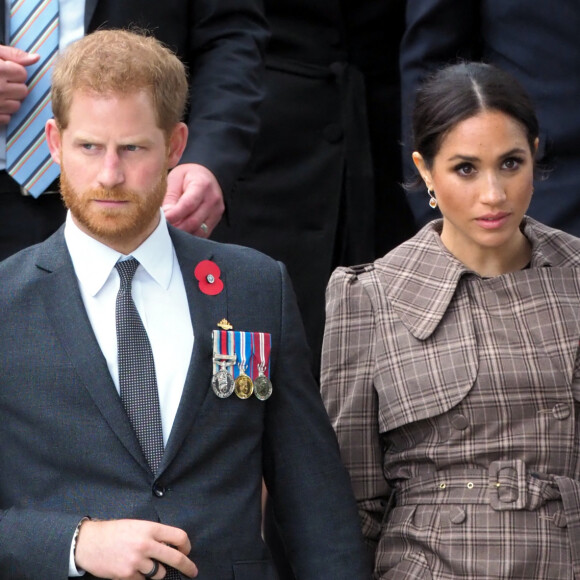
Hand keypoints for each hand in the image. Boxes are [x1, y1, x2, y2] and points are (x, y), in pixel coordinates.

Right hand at [0, 45, 38, 124]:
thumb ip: (12, 54)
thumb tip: (36, 58)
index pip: (23, 74)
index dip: (14, 71)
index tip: (3, 69)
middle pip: (23, 91)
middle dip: (14, 85)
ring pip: (16, 105)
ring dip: (9, 99)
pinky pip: (6, 118)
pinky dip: (1, 112)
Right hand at [75, 519, 198, 578]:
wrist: (90, 543)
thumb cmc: (115, 532)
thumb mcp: (138, 525)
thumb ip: (154, 534)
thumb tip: (171, 546)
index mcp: (150, 529)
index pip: (179, 536)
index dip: (186, 546)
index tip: (187, 551)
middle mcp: (146, 544)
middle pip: (175, 558)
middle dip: (187, 566)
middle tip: (193, 571)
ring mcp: (137, 561)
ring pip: (160, 573)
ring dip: (157, 572)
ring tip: (145, 564)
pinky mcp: (127, 575)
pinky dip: (141, 578)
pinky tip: (133, 570)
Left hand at [162, 163, 224, 236]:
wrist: (205, 176)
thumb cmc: (187, 177)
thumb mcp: (175, 179)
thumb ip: (170, 198)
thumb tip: (165, 217)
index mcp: (202, 185)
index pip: (188, 205)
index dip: (174, 215)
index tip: (163, 220)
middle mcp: (213, 199)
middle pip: (194, 221)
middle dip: (177, 227)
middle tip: (164, 228)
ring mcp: (216, 211)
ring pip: (199, 231)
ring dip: (184, 233)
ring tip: (172, 230)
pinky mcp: (216, 220)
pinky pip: (203, 234)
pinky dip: (190, 235)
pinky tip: (181, 230)